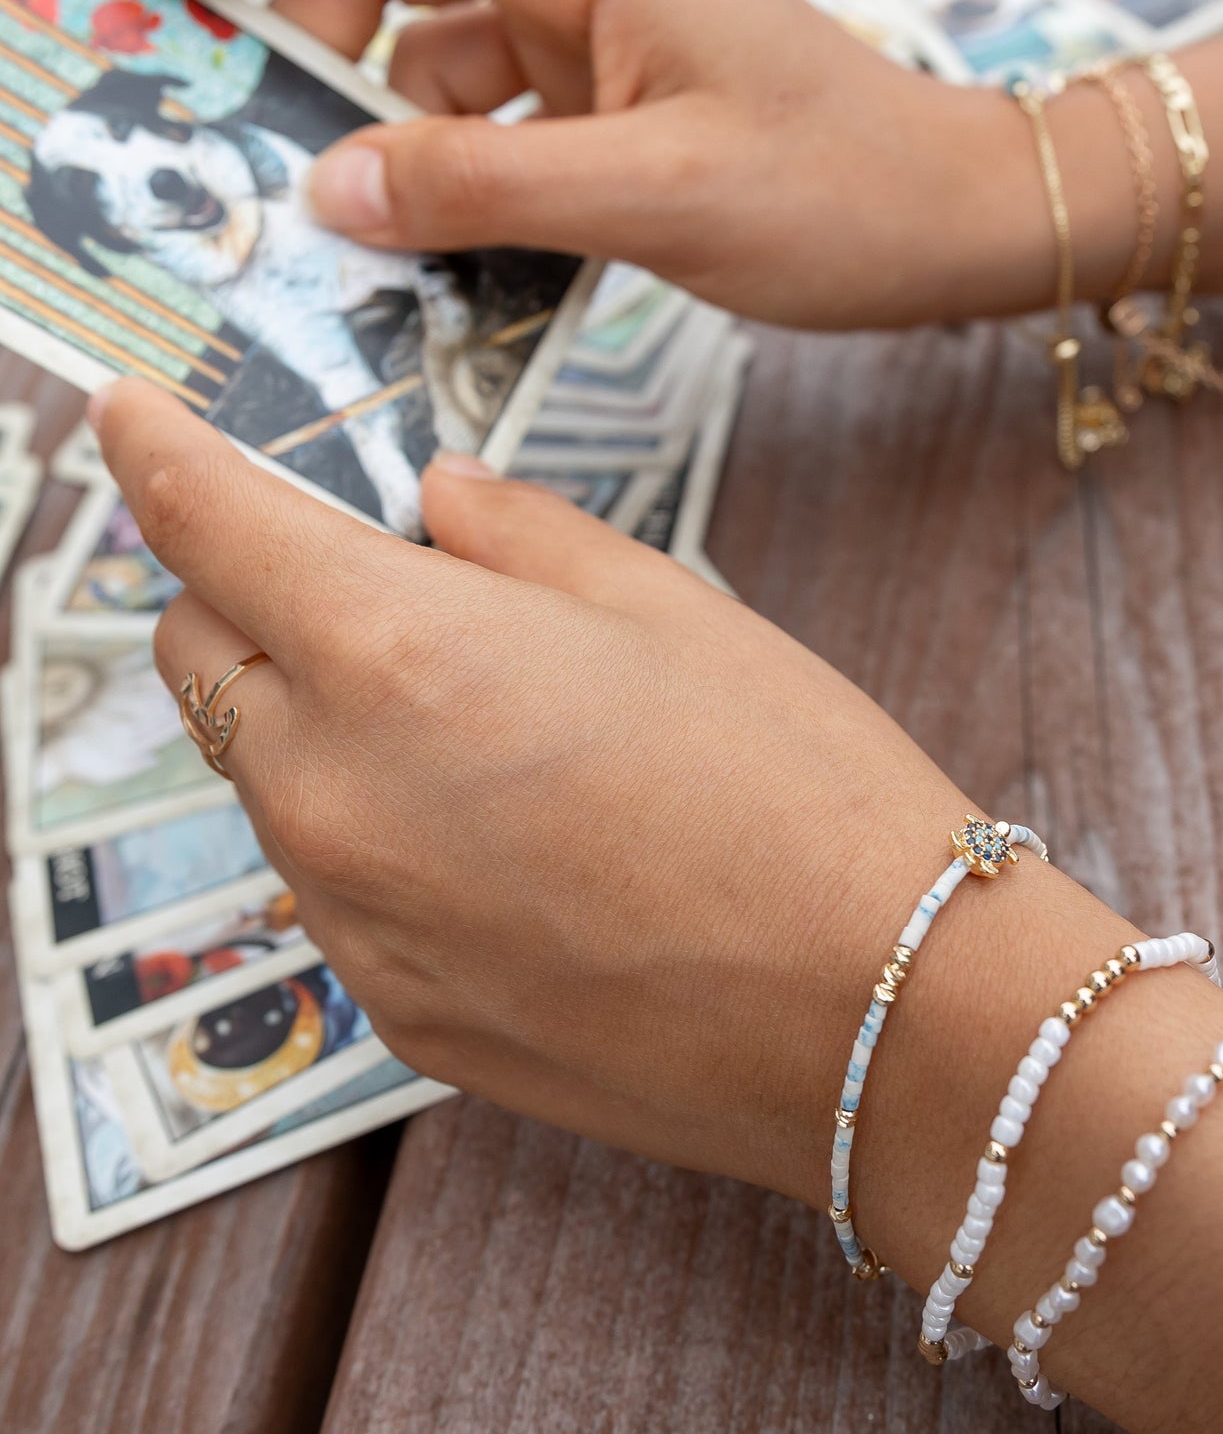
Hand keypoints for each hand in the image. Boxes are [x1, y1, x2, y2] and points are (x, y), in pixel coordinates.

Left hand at [93, 378, 986, 1201]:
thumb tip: (434, 502)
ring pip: (267, 782)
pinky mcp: (398, 1019)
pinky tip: (515, 848)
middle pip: (200, 658)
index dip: (156, 449)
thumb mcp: (672, 606)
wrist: (879, 1013)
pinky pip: (339, 895)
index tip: (132, 413)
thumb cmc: (803, 789)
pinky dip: (380, 841)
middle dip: (249, 596)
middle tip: (361, 581)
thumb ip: (518, 537)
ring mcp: (356, 925)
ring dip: (321, 726)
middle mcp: (333, 795)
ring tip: (486, 735)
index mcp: (396, 656)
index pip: (204, 522)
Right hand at [119, 0, 1055, 328]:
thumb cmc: (838, 193)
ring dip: (390, 121)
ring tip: (347, 207)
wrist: (951, 221)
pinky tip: (441, 235)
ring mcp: (607, 35)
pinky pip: (503, 116)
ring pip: (443, 51)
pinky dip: (458, 166)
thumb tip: (335, 186)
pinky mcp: (625, 102)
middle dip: (313, 33)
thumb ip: (490, 189)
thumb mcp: (656, 197)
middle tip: (256, 128)